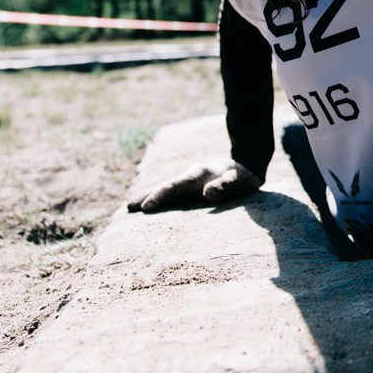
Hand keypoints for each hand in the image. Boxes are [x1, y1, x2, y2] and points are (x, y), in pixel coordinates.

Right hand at [126, 158, 261, 212]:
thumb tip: (207, 193)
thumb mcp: (239, 181)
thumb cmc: (242, 177)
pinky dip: (156, 197)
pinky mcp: (189, 187)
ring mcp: (187, 181)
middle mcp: (189, 176)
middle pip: (164, 185)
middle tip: (129, 207)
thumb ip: (225, 185)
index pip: (176, 185)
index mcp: (198, 174)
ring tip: (129, 206)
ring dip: (147, 196)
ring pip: (163, 188)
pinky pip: (169, 192)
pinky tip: (145, 204)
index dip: (161, 195)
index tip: (147, 207)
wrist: (244, 166)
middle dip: (147, 195)